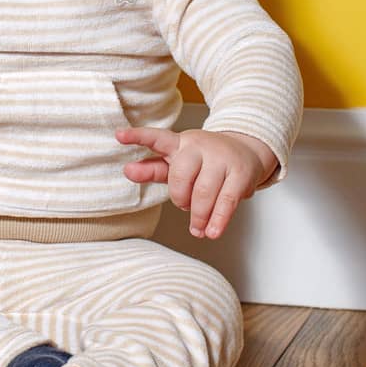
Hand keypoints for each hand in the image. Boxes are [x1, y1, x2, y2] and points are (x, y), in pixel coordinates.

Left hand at [116, 126, 278, 239]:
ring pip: (203, 193)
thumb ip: (152, 169)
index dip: (138, 137)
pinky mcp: (240, 173)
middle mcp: (200, 146)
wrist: (247, 151)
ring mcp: (222, 158)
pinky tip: (211, 231)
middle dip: (180, 199)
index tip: (119, 135)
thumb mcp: (178, 162)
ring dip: (198, 216)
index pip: (157, 138)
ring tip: (198, 228)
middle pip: (181, 176)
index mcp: (180, 143)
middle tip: (185, 206)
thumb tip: (128, 170)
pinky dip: (217, 220)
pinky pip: (226, 201)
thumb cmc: (206, 161)